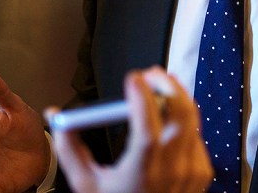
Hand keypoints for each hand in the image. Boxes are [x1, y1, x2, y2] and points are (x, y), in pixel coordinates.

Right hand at [45, 67, 211, 192]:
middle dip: (167, 85)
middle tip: (151, 74)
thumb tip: (56, 117)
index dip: (141, 97)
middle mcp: (172, 169)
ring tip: (160, 90)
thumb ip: (70, 149)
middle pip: (181, 113)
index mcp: (143, 171)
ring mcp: (192, 170)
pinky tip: (168, 124)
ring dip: (176, 100)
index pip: (147, 125)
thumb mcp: (87, 184)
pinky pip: (195, 136)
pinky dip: (182, 123)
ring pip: (191, 120)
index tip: (132, 78)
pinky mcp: (202, 172)